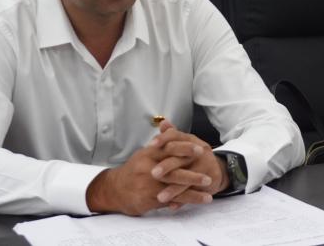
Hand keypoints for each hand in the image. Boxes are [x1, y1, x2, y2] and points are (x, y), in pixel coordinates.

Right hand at [85, 121, 226, 214]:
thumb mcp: (145, 153)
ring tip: (209, 189)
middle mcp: (147, 168)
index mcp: (148, 154)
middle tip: (209, 173)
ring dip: (193, 188)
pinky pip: (170, 199)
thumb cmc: (134, 169)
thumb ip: (159, 141)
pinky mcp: (148, 199)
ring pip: (174, 186)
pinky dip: (186, 200)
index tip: (200, 149)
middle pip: (173, 168)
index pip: (168, 148)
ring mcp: (148, 184)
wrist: (114, 190)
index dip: (184, 148)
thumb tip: (168, 123)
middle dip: (192, 173)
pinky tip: (199, 200)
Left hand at [149, 120, 229, 207]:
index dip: (163, 140)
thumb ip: (172, 135)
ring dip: (173, 189)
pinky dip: (182, 200)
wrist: (217, 170)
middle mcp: (198, 150)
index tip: (150, 146)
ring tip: (160, 197)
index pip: (176, 136)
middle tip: (153, 174)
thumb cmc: (193, 157)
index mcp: (190, 140)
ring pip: (187, 178)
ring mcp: (205, 166)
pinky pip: (193, 192)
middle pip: (181, 157)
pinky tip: (172, 206)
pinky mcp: (208, 181)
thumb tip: (162, 122)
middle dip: (166, 167)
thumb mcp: (184, 143)